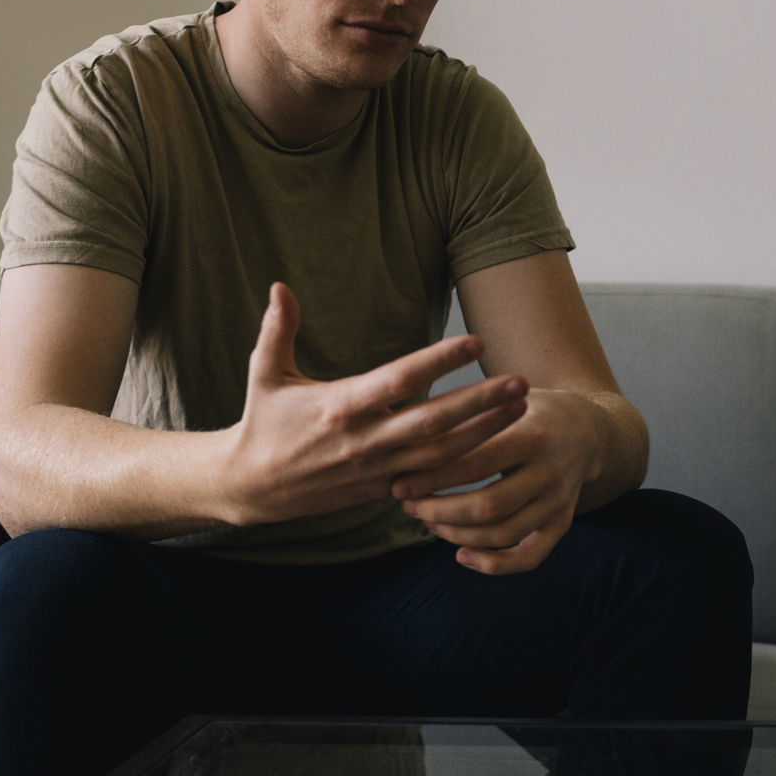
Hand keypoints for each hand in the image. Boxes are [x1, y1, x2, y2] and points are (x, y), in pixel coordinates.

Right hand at [218, 283, 531, 525]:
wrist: (254, 487)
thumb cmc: (263, 423)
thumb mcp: (264, 374)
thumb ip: (277, 330)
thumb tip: (279, 285)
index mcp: (338, 407)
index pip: (398, 382)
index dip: (438, 363)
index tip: (475, 342)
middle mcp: (363, 441)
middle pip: (432, 421)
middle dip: (479, 403)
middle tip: (520, 382)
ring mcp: (378, 469)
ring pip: (442, 453)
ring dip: (485, 431)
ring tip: (521, 408)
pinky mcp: (385, 489)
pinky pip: (434, 477)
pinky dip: (467, 463)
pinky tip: (499, 446)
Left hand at [391, 388, 604, 574]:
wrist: (588, 430)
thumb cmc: (529, 411)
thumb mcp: (504, 399)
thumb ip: (467, 414)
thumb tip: (405, 431)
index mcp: (533, 436)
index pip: (475, 464)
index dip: (432, 478)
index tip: (400, 481)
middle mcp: (550, 472)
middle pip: (487, 505)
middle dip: (439, 510)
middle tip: (408, 505)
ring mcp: (558, 502)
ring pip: (503, 533)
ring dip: (457, 534)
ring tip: (429, 522)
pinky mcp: (561, 524)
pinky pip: (530, 558)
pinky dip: (494, 565)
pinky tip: (461, 556)